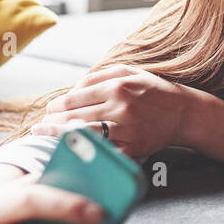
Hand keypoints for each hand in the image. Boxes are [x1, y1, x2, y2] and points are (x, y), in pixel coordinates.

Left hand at [29, 64, 191, 158]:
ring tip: (46, 137)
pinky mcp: (134, 147)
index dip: (58, 106)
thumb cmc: (154, 91)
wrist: (184, 113)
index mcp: (117, 87)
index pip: (76, 98)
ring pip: (86, 134)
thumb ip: (99, 77)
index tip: (49, 111)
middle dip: (53, 123)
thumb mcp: (129, 72)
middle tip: (39, 128)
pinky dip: (86, 151)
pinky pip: (104, 151)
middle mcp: (121, 108)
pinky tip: (73, 151)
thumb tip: (73, 88)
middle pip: (76, 117)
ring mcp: (127, 130)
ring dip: (61, 137)